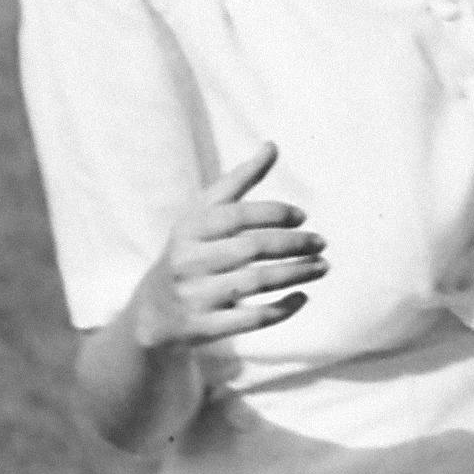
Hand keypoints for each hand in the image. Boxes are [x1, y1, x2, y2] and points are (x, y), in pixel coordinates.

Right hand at [126, 141, 321, 352]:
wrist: (151, 314)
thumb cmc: (189, 252)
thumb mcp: (202, 215)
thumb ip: (238, 181)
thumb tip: (272, 145)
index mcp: (189, 229)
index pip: (237, 216)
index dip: (275, 214)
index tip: (303, 217)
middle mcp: (188, 262)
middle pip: (250, 249)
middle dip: (293, 245)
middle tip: (322, 243)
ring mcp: (194, 297)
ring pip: (255, 283)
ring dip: (296, 274)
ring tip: (323, 267)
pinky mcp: (202, 328)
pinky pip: (250, 319)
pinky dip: (281, 309)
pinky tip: (303, 298)